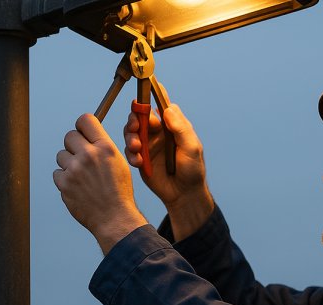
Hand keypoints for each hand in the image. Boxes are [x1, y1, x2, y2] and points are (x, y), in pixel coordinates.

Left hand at [54, 114, 146, 253]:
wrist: (115, 218)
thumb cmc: (118, 191)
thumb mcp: (118, 162)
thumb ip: (102, 147)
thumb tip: (86, 135)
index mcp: (105, 147)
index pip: (85, 120)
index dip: (82, 125)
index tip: (82, 132)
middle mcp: (89, 155)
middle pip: (69, 136)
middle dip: (73, 145)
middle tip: (81, 157)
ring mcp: (75, 169)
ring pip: (61, 155)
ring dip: (68, 164)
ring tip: (82, 177)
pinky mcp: (64, 183)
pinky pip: (57, 173)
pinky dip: (64, 180)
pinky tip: (78, 188)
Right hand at [124, 102, 212, 239]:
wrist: (184, 194)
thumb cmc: (192, 170)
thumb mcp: (192, 148)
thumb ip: (181, 128)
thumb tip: (168, 109)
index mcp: (172, 126)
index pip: (160, 106)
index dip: (150, 96)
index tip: (142, 92)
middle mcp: (158, 132)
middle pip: (140, 117)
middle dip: (134, 119)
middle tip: (135, 127)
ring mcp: (148, 145)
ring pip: (131, 132)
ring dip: (130, 137)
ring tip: (136, 147)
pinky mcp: (140, 158)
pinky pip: (129, 151)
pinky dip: (131, 154)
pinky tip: (139, 162)